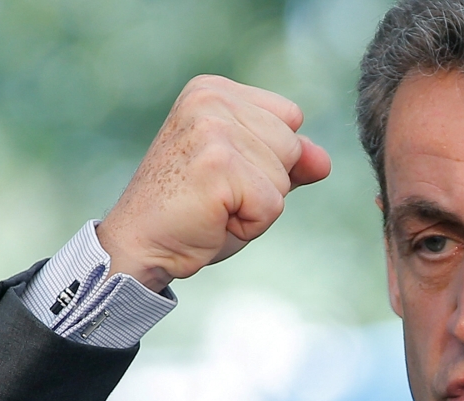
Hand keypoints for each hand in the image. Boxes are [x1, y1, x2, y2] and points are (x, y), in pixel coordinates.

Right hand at [95, 75, 331, 291]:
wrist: (139, 246)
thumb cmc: (191, 212)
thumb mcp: (246, 177)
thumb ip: (289, 161)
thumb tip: (324, 161)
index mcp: (214, 90)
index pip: (291, 118)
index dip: (270, 159)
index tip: (223, 174)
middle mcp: (211, 99)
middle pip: (292, 146)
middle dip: (267, 183)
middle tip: (217, 195)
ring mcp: (212, 129)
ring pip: (285, 176)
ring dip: (258, 205)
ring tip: (214, 207)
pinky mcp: (218, 165)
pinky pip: (273, 204)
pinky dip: (250, 225)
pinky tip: (213, 220)